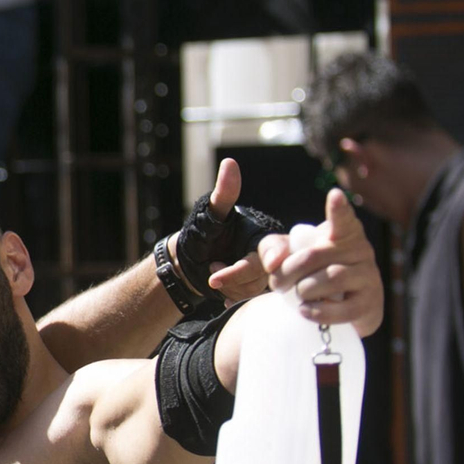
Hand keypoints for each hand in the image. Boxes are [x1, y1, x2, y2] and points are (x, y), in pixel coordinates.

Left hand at [173, 158, 271, 302]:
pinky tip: (220, 292)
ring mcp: (261, 275)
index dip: (276, 255)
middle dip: (236, 274)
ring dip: (229, 284)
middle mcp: (267, 255)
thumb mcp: (211, 214)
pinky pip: (248, 299)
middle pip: (264, 272)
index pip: (275, 247)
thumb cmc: (200, 232)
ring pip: (255, 288)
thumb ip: (224, 194)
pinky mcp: (252, 290)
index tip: (271, 264)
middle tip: (213, 266)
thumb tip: (229, 163)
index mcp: (263, 235)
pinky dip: (231, 295)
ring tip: (212, 270)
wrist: (186, 260)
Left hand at [257, 188, 383, 335]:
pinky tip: (306, 311)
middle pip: (315, 255)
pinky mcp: (369, 304)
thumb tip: (272, 263)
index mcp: (342, 233)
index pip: (342, 219)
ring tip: (298, 296)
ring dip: (304, 290)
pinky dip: (320, 312)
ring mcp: (368, 277)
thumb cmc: (312, 273)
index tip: (335, 195)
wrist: (338, 307)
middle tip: (277, 284)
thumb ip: (273, 248)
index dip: (339, 209)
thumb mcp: (289, 254)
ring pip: (332, 278)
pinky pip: (345, 309)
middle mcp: (360, 250)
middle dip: (288, 272)